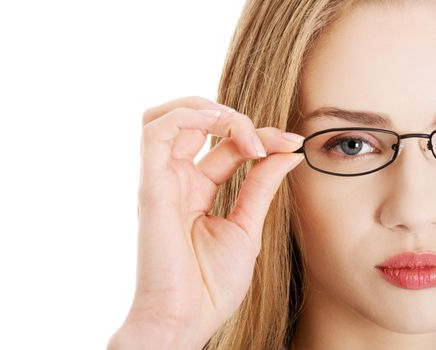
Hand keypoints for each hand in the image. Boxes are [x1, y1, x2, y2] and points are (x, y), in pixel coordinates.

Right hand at [108, 96, 304, 348]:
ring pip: (169, 116)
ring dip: (207, 109)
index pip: (226, 145)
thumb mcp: (246, 227)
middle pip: (197, 123)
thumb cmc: (209, 285)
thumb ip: (261, 186)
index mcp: (196, 190)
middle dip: (234, 118)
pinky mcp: (151, 185)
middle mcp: (176, 179)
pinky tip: (219, 123)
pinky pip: (157, 131)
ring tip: (237, 125)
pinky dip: (187, 115)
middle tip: (267, 139)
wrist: (185, 320)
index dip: (259, 136)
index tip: (292, 144)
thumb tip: (288, 152)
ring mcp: (161, 180)